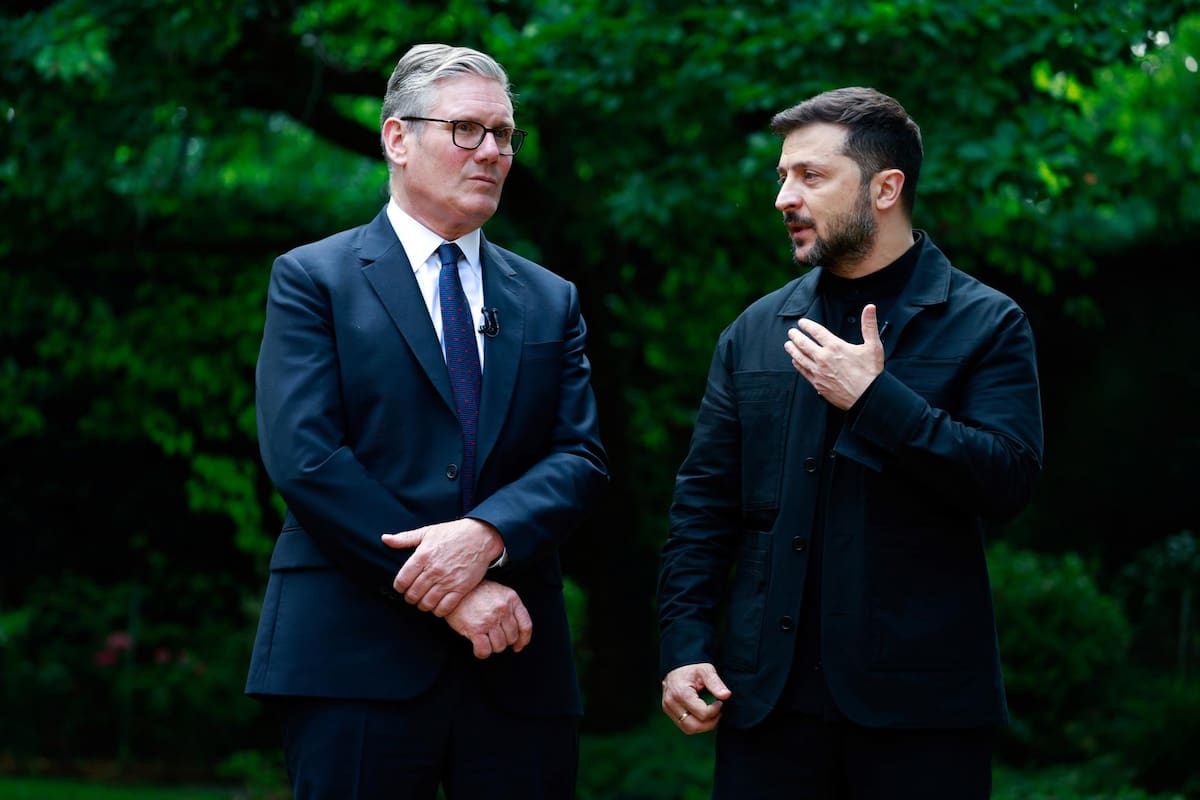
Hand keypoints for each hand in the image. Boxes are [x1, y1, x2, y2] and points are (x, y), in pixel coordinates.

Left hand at [381, 519, 503, 616]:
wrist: (481, 536)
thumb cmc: (453, 533)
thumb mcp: (427, 531)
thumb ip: (405, 538)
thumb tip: (385, 539)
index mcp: (422, 556)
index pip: (402, 580)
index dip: (399, 587)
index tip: (402, 587)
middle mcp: (433, 570)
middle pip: (413, 594)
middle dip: (410, 598)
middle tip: (413, 596)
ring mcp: (448, 580)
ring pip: (427, 603)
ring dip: (422, 605)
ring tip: (424, 601)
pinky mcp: (461, 588)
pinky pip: (444, 608)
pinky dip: (438, 611)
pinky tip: (437, 605)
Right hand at [445, 580, 532, 658]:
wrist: (455, 591)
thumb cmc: (476, 592)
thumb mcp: (499, 592)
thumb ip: (510, 608)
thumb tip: (517, 632)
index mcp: (512, 599)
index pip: (526, 626)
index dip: (523, 640)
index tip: (518, 646)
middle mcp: (503, 609)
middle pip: (511, 637)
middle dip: (503, 641)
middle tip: (493, 638)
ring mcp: (490, 619)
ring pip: (499, 646)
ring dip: (492, 647)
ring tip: (484, 640)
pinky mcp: (475, 629)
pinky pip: (484, 650)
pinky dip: (481, 653)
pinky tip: (477, 648)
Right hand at [661, 662, 730, 733]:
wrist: (676, 666)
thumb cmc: (692, 669)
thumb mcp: (706, 670)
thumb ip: (716, 683)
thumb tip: (726, 695)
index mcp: (681, 693)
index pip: (702, 714)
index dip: (715, 710)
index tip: (719, 702)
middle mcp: (671, 703)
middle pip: (694, 726)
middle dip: (710, 723)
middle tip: (718, 713)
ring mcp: (668, 709)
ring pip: (688, 729)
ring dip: (703, 726)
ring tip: (711, 715)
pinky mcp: (668, 712)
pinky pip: (684, 726)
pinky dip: (695, 724)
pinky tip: (702, 715)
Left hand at [785, 303, 883, 409]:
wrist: (867, 397)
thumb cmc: (871, 373)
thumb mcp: (873, 345)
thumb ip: (869, 325)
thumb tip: (870, 308)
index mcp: (835, 347)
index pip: (816, 331)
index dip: (807, 325)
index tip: (802, 322)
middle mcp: (824, 358)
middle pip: (804, 343)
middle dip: (796, 336)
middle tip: (791, 332)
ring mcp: (819, 371)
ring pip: (800, 357)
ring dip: (792, 349)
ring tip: (788, 344)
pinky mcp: (818, 383)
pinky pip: (803, 372)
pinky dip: (797, 365)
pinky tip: (795, 361)